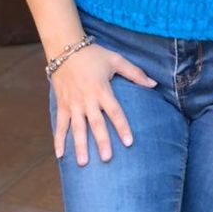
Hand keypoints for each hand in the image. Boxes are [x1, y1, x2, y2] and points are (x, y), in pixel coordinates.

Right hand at [51, 43, 156, 165]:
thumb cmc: (93, 54)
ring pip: (77, 128)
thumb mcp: (116, 60)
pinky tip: (60, 156)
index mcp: (101, 89)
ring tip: (83, 163)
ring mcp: (72, 104)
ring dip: (79, 145)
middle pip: (96, 123)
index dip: (122, 126)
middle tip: (107, 158)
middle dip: (101, 141)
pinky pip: (60, 125)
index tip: (129, 142)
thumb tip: (154, 84)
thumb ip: (135, 73)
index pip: (114, 111)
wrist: (64, 48)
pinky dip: (59, 140)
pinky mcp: (62, 105)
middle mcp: (86, 99)